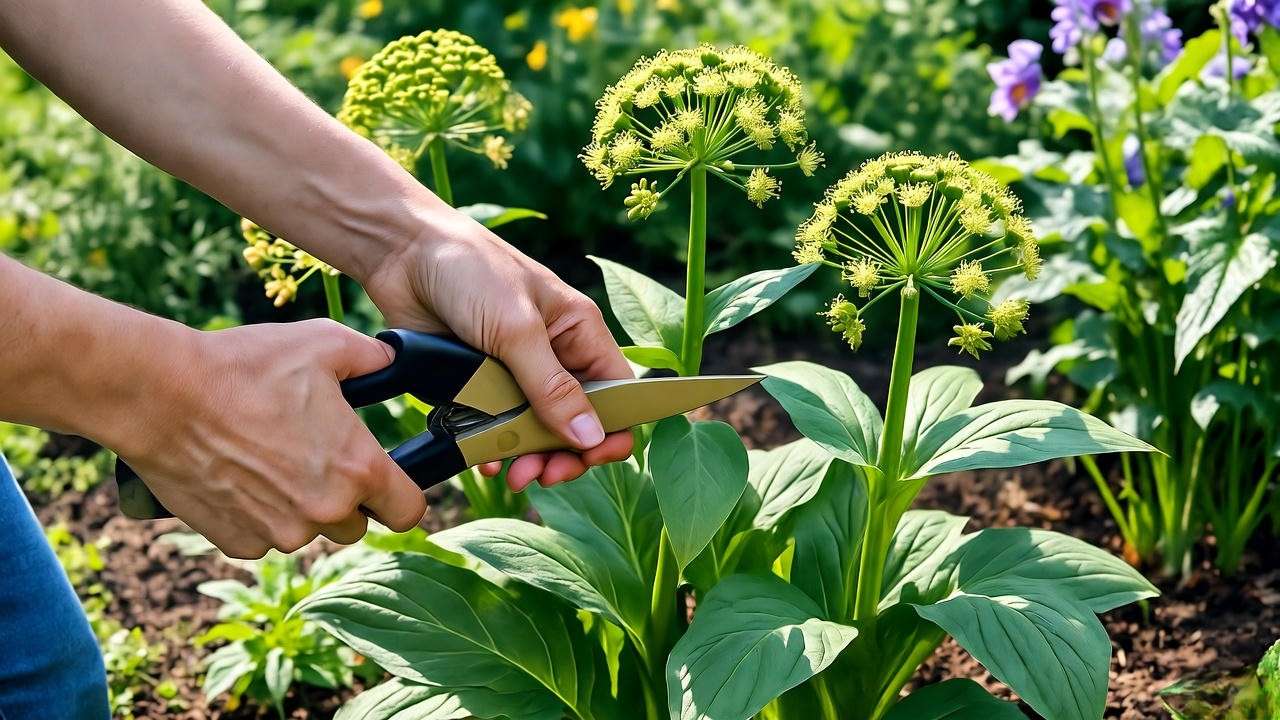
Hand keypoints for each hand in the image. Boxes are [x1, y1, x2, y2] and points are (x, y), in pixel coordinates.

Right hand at [114, 319, 425, 558]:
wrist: (162, 395)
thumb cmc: (245, 367)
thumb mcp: (323, 343)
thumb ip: (372, 357)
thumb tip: (391, 362)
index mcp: (358, 468)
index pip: (409, 512)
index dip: (403, 496)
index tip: (389, 482)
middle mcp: (325, 511)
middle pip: (356, 524)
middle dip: (345, 498)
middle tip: (316, 457)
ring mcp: (279, 533)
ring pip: (307, 531)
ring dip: (299, 507)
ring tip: (268, 457)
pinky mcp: (237, 543)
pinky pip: (263, 537)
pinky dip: (257, 515)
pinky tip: (238, 474)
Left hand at [364, 210, 634, 489]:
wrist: (400, 253)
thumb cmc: (469, 270)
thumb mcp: (516, 328)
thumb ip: (552, 386)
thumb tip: (592, 436)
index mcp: (579, 332)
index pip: (619, 393)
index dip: (612, 430)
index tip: (589, 457)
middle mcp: (553, 357)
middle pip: (578, 424)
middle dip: (564, 455)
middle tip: (539, 475)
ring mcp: (515, 375)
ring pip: (536, 434)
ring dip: (528, 459)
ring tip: (510, 474)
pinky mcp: (477, 387)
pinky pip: (495, 430)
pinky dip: (493, 450)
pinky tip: (483, 461)